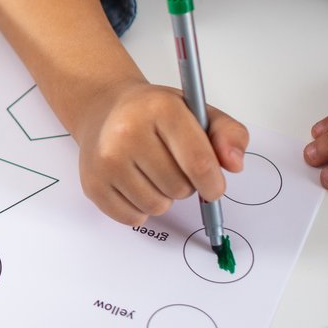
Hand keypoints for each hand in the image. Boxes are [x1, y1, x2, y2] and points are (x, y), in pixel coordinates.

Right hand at [71, 80, 248, 225]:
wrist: (104, 108)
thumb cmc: (154, 113)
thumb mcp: (197, 111)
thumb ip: (229, 134)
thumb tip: (234, 164)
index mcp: (160, 109)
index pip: (199, 163)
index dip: (213, 184)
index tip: (213, 187)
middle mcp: (128, 132)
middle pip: (179, 188)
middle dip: (185, 185)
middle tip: (172, 166)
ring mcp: (106, 159)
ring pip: (157, 206)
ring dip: (163, 197)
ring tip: (152, 173)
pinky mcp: (93, 183)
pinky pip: (133, 218)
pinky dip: (141, 209)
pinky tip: (135, 184)